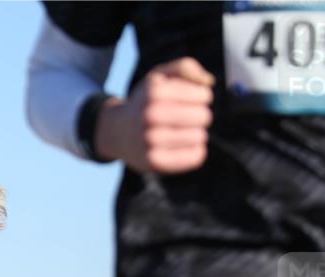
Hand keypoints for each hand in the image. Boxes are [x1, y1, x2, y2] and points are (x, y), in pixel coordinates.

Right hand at [95, 57, 214, 173]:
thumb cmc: (145, 102)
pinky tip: (182, 146)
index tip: (187, 100)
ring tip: (179, 132)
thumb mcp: (159, 76)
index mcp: (155, 92)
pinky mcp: (154, 161)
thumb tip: (208, 82)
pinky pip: (195, 157)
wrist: (116, 132)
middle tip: (184, 118)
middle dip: (198, 116)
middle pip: (204, 117)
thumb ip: (185, 67)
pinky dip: (195, 151)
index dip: (200, 97)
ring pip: (200, 137)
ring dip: (194, 134)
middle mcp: (150, 115)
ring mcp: (150, 140)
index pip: (204, 95)